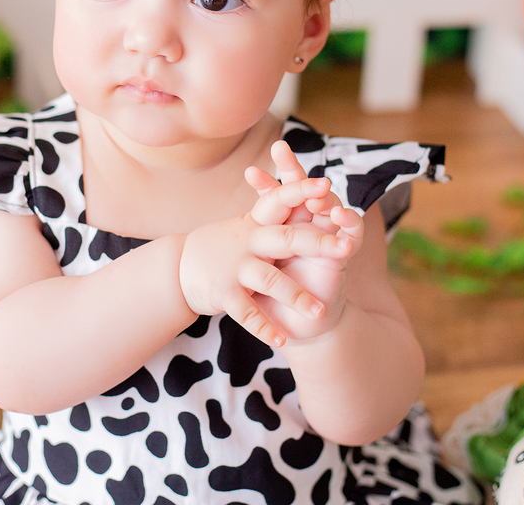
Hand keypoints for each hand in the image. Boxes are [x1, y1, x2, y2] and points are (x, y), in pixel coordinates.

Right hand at [179, 178, 350, 347]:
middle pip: (287, 238)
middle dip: (318, 243)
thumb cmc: (222, 246)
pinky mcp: (223, 293)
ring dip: (296, 296)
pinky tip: (282, 340)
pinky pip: (247, 313)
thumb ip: (272, 215)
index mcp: (256, 223)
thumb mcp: (246, 227)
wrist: (178, 268)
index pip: (281, 199)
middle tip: (345, 249)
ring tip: (319, 312)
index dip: (303, 190)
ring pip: (270, 280)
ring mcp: (235, 268)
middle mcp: (248, 242)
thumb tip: (308, 196)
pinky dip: (264, 327)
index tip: (326, 184)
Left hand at [244, 141, 365, 341]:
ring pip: (328, 206)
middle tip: (281, 149)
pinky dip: (349, 223)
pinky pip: (352, 234)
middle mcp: (306, 226)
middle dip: (292, 170)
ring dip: (322, 195)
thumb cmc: (272, 299)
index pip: (275, 199)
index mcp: (282, 227)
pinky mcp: (344, 255)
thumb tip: (216, 236)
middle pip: (302, 191)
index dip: (265, 184)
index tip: (249, 172)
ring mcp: (326, 237)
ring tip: (316, 189)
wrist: (298, 326)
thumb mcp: (255, 274)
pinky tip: (343, 215)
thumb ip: (246, 254)